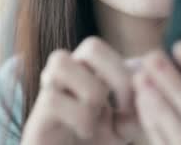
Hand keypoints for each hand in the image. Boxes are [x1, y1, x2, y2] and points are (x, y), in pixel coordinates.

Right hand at [21, 36, 139, 144]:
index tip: (134, 104)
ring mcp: (47, 90)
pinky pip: (54, 100)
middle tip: (124, 108)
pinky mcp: (36, 115)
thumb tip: (144, 83)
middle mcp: (65, 72)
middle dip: (117, 76)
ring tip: (96, 118)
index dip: (124, 70)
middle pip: (91, 45)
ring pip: (62, 63)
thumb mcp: (125, 126)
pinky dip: (81, 119)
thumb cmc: (95, 142)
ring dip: (91, 93)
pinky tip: (84, 132)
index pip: (105, 47)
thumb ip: (137, 107)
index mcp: (86, 68)